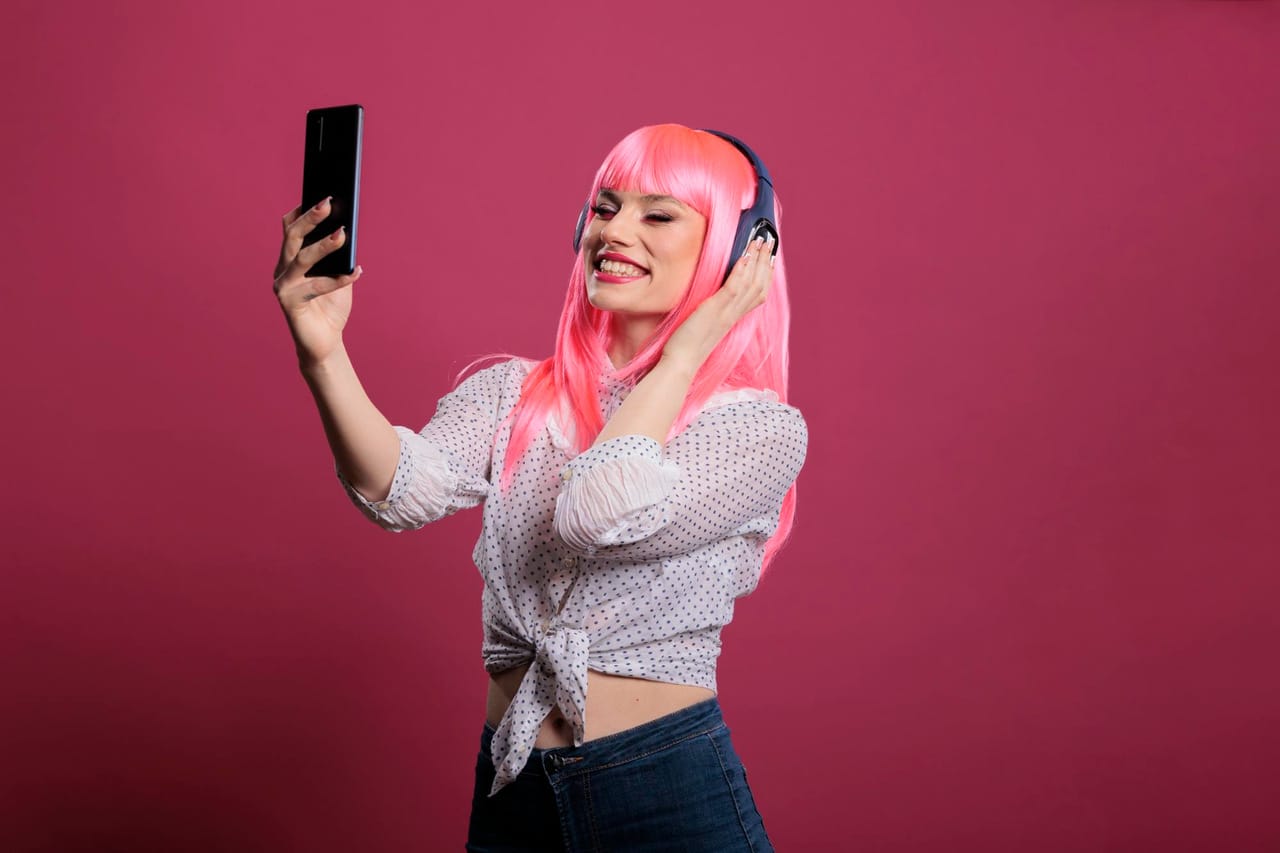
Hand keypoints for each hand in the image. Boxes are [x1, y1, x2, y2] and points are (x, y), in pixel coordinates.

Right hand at [272, 197, 364, 367]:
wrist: (326, 342)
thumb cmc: (331, 308)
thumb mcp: (339, 276)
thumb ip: (339, 256)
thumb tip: (346, 229)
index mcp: (291, 259)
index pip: (290, 228)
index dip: (302, 209)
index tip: (320, 191)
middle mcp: (282, 269)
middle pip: (292, 236)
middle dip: (310, 218)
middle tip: (328, 202)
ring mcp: (283, 285)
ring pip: (301, 258)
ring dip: (323, 245)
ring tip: (343, 234)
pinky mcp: (289, 302)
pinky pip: (316, 286)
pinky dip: (338, 279)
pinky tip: (356, 272)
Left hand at [660, 234, 774, 372]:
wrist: (680, 364)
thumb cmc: (687, 347)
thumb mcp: (705, 325)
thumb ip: (714, 311)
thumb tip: (713, 297)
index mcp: (733, 318)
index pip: (758, 294)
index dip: (766, 275)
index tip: (769, 258)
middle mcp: (734, 315)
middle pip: (760, 285)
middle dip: (766, 261)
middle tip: (769, 241)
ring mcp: (726, 312)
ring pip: (751, 283)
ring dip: (757, 260)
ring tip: (759, 240)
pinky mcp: (714, 310)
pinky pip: (733, 288)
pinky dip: (741, 271)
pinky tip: (744, 256)